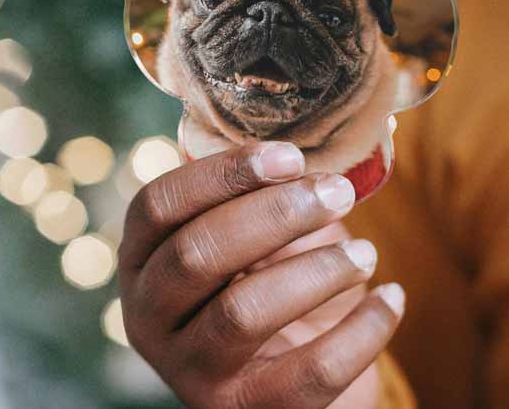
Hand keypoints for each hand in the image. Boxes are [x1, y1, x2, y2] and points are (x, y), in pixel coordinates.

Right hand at [119, 142, 404, 408]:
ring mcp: (187, 368)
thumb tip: (304, 157)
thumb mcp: (241, 238)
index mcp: (141, 258)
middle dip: (275, 214)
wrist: (270, 373)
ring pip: (242, 313)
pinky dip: (361, 331)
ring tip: (365, 252)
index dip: (222, 173)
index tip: (290, 156)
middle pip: (198, 252)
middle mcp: (147, 314)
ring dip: (316, 271)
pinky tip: (392, 297)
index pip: (160, 204)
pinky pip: (307, 375)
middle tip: (336, 192)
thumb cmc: (257, 281)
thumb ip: (251, 198)